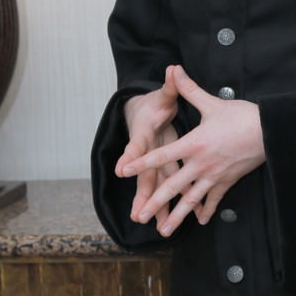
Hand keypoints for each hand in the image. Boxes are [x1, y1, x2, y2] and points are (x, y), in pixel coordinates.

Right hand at [115, 78, 180, 224]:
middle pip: (143, 175)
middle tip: (138, 213)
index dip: (129, 156)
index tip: (121, 169)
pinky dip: (172, 203)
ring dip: (156, 206)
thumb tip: (172, 68)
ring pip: (155, 186)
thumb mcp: (162, 95)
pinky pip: (168, 187)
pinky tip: (175, 220)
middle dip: (141, 194)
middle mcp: (147, 152)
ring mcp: (155, 162)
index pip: (135, 145)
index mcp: (144, 133)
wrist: (143, 114)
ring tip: (157, 226)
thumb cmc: (153, 105)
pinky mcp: (164, 168)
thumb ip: (169, 85)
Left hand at [118, 64, 264, 235]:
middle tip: (141, 217)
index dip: (142, 163)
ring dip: (177, 216)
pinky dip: (206, 210)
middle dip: (155, 203)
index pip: (162, 155)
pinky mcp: (228, 181)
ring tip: (164, 231)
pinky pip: (214, 199)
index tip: (125, 172)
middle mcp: (201, 164)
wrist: (270, 131)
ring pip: (191, 200)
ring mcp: (214, 176)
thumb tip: (174, 69)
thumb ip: (189, 89)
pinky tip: (200, 221)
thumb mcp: (212, 102)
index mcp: (193, 144)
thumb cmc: (241, 116)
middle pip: (173, 187)